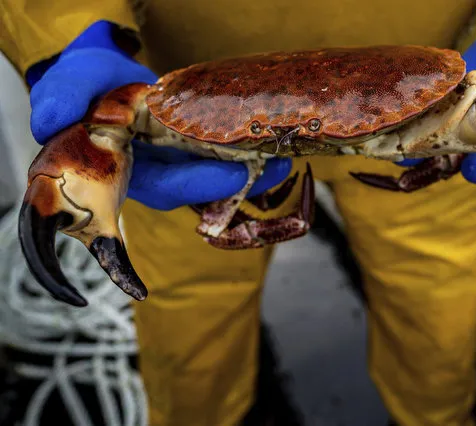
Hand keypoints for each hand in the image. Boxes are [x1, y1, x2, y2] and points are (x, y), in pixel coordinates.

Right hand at [28, 20, 291, 209]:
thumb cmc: (88, 81)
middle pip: (203, 188)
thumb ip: (62, 95)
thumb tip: (49, 122)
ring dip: (254, 169)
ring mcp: (176, 164)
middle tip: (277, 163)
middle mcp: (155, 174)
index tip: (239, 171)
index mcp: (127, 171)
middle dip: (243, 178)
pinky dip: (248, 153)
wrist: (103, 75)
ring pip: (218, 176)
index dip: (202, 182)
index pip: (167, 187)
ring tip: (284, 154)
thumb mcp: (73, 79)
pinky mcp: (192, 150)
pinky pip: (223, 158)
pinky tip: (271, 142)